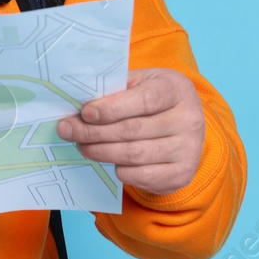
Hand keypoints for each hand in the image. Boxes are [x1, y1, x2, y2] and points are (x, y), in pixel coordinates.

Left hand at [56, 68, 205, 196]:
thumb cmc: (153, 97)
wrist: (184, 123)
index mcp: (176, 89)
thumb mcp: (139, 82)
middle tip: (69, 131)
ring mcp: (189, 149)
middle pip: (133, 130)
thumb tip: (78, 103)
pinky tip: (109, 160)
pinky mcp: (182, 174)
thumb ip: (114, 89)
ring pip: (134, 155)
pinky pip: (142, 176)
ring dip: (101, 152)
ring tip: (83, 146)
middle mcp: (189, 119)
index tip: (85, 113)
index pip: (144, 100)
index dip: (111, 108)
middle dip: (94, 132)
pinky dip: (120, 170)